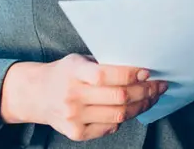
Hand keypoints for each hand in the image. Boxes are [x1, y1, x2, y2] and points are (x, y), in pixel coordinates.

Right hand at [0, 53, 166, 140]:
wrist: (35, 94)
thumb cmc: (64, 73)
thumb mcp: (79, 60)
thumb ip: (104, 64)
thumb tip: (140, 70)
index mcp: (74, 72)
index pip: (107, 75)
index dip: (131, 74)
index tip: (148, 72)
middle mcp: (72, 95)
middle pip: (119, 97)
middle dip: (145, 91)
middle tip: (159, 86)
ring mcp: (73, 117)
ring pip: (119, 114)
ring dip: (141, 106)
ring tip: (151, 98)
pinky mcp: (75, 133)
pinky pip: (109, 127)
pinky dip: (123, 119)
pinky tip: (130, 110)